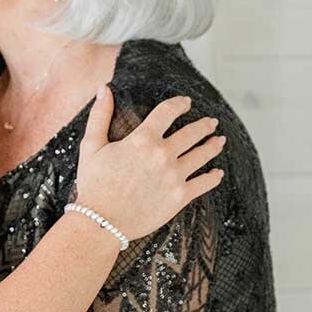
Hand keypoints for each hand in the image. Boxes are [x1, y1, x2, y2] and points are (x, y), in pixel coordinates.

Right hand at [75, 88, 224, 240]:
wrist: (101, 222)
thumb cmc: (93, 185)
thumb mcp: (91, 146)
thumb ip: (100, 116)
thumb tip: (104, 89)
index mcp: (142, 139)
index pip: (168, 112)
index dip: (180, 104)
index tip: (186, 102)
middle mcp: (162, 155)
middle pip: (192, 133)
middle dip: (204, 125)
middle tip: (211, 122)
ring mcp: (174, 176)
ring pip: (202, 155)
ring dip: (213, 146)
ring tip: (219, 141)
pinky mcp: (180, 196)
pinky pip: (204, 183)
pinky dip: (213, 177)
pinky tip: (218, 173)